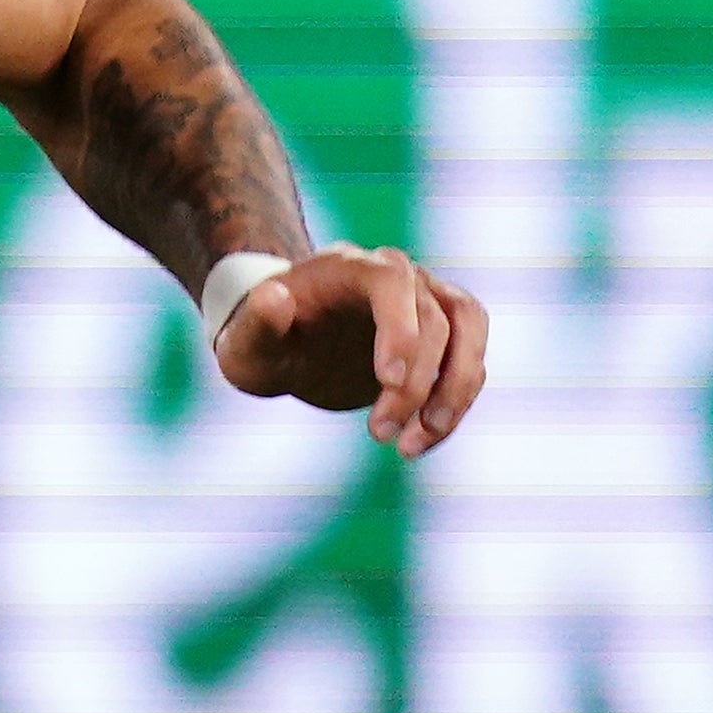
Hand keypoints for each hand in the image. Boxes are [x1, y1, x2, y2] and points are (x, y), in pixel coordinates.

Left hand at [215, 245, 487, 455]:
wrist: (286, 344)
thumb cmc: (262, 340)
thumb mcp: (243, 342)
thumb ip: (254, 323)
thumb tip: (272, 296)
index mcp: (349, 267)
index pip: (392, 283)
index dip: (400, 328)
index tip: (388, 380)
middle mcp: (398, 275)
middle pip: (435, 319)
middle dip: (415, 383)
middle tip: (379, 433)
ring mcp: (427, 299)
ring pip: (469, 334)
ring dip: (456, 392)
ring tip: (413, 445)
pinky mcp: (444, 333)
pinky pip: (469, 363)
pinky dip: (455, 404)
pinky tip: (420, 441)